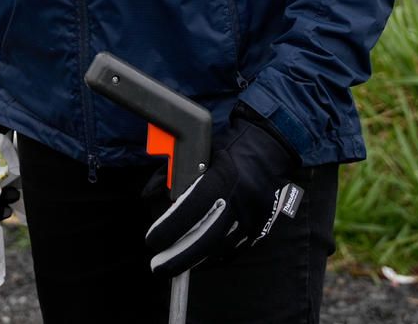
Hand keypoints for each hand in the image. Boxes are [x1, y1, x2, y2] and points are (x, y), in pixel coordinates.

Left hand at [144, 110, 298, 276]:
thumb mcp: (197, 153)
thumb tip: (151, 197)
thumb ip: (173, 174)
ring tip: (174, 263)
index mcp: (222, 178)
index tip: (153, 240)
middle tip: (158, 267)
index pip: (193, 209)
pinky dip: (212, 258)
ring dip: (194, 260)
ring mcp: (252, 219)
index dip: (171, 228)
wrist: (267, 153)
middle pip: (206, 240)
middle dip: (179, 258)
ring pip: (219, 250)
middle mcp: (239, 202)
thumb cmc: (226, 150)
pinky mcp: (259, 230)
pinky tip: (197, 259)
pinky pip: (232, 252)